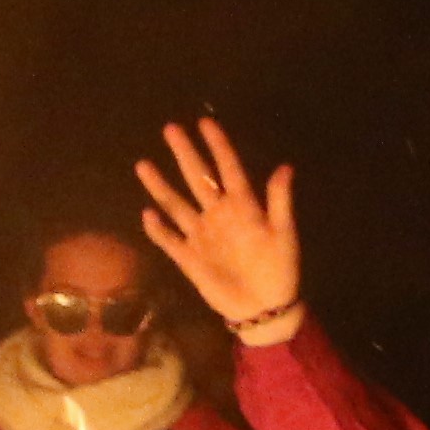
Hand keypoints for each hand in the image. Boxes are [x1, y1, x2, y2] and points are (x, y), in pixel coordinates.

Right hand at [132, 117, 303, 330]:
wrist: (265, 307)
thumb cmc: (280, 268)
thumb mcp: (284, 234)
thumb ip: (280, 201)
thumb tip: (286, 167)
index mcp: (243, 206)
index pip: (228, 168)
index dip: (218, 145)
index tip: (206, 122)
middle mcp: (218, 214)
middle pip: (198, 178)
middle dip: (185, 154)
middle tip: (170, 128)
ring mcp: (201, 234)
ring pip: (176, 204)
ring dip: (160, 186)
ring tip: (143, 165)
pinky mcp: (189, 257)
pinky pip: (169, 240)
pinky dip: (158, 229)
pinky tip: (147, 214)